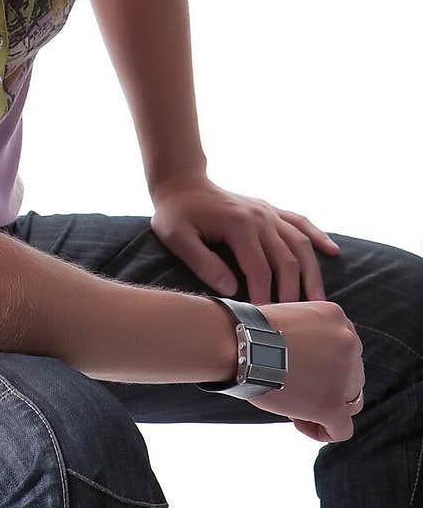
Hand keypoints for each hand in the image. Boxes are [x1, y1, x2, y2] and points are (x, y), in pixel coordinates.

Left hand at [149, 174, 341, 304]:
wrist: (182, 183)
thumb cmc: (176, 213)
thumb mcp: (177, 238)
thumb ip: (202, 263)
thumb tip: (231, 290)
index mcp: (238, 225)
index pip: (259, 269)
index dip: (265, 298)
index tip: (268, 324)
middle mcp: (260, 217)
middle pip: (287, 260)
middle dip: (294, 293)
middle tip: (298, 323)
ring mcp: (268, 212)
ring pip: (300, 244)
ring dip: (312, 273)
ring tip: (320, 302)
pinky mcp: (271, 210)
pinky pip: (301, 222)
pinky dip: (318, 237)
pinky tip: (332, 253)